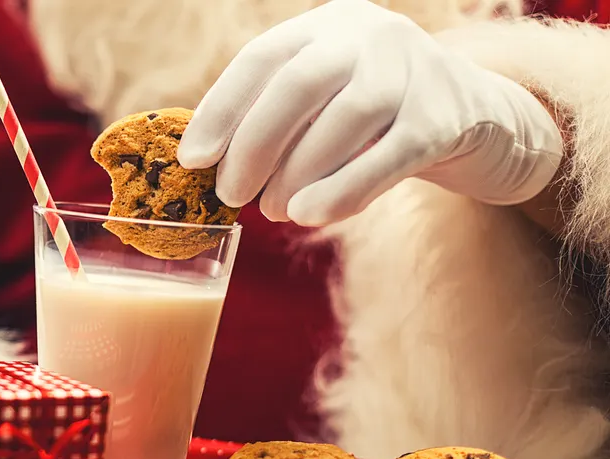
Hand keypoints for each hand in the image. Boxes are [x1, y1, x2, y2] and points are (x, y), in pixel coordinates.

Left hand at [177, 0, 562, 225]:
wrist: (483, 119)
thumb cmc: (378, 120)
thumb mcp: (326, 100)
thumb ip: (276, 117)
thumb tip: (205, 164)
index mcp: (328, 26)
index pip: (261, 59)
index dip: (219, 111)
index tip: (191, 160)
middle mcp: (371, 35)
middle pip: (298, 86)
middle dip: (253, 148)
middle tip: (231, 196)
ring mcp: (414, 72)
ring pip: (342, 123)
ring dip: (294, 177)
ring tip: (274, 211)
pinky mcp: (445, 119)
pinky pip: (387, 158)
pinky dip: (341, 191)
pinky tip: (310, 215)